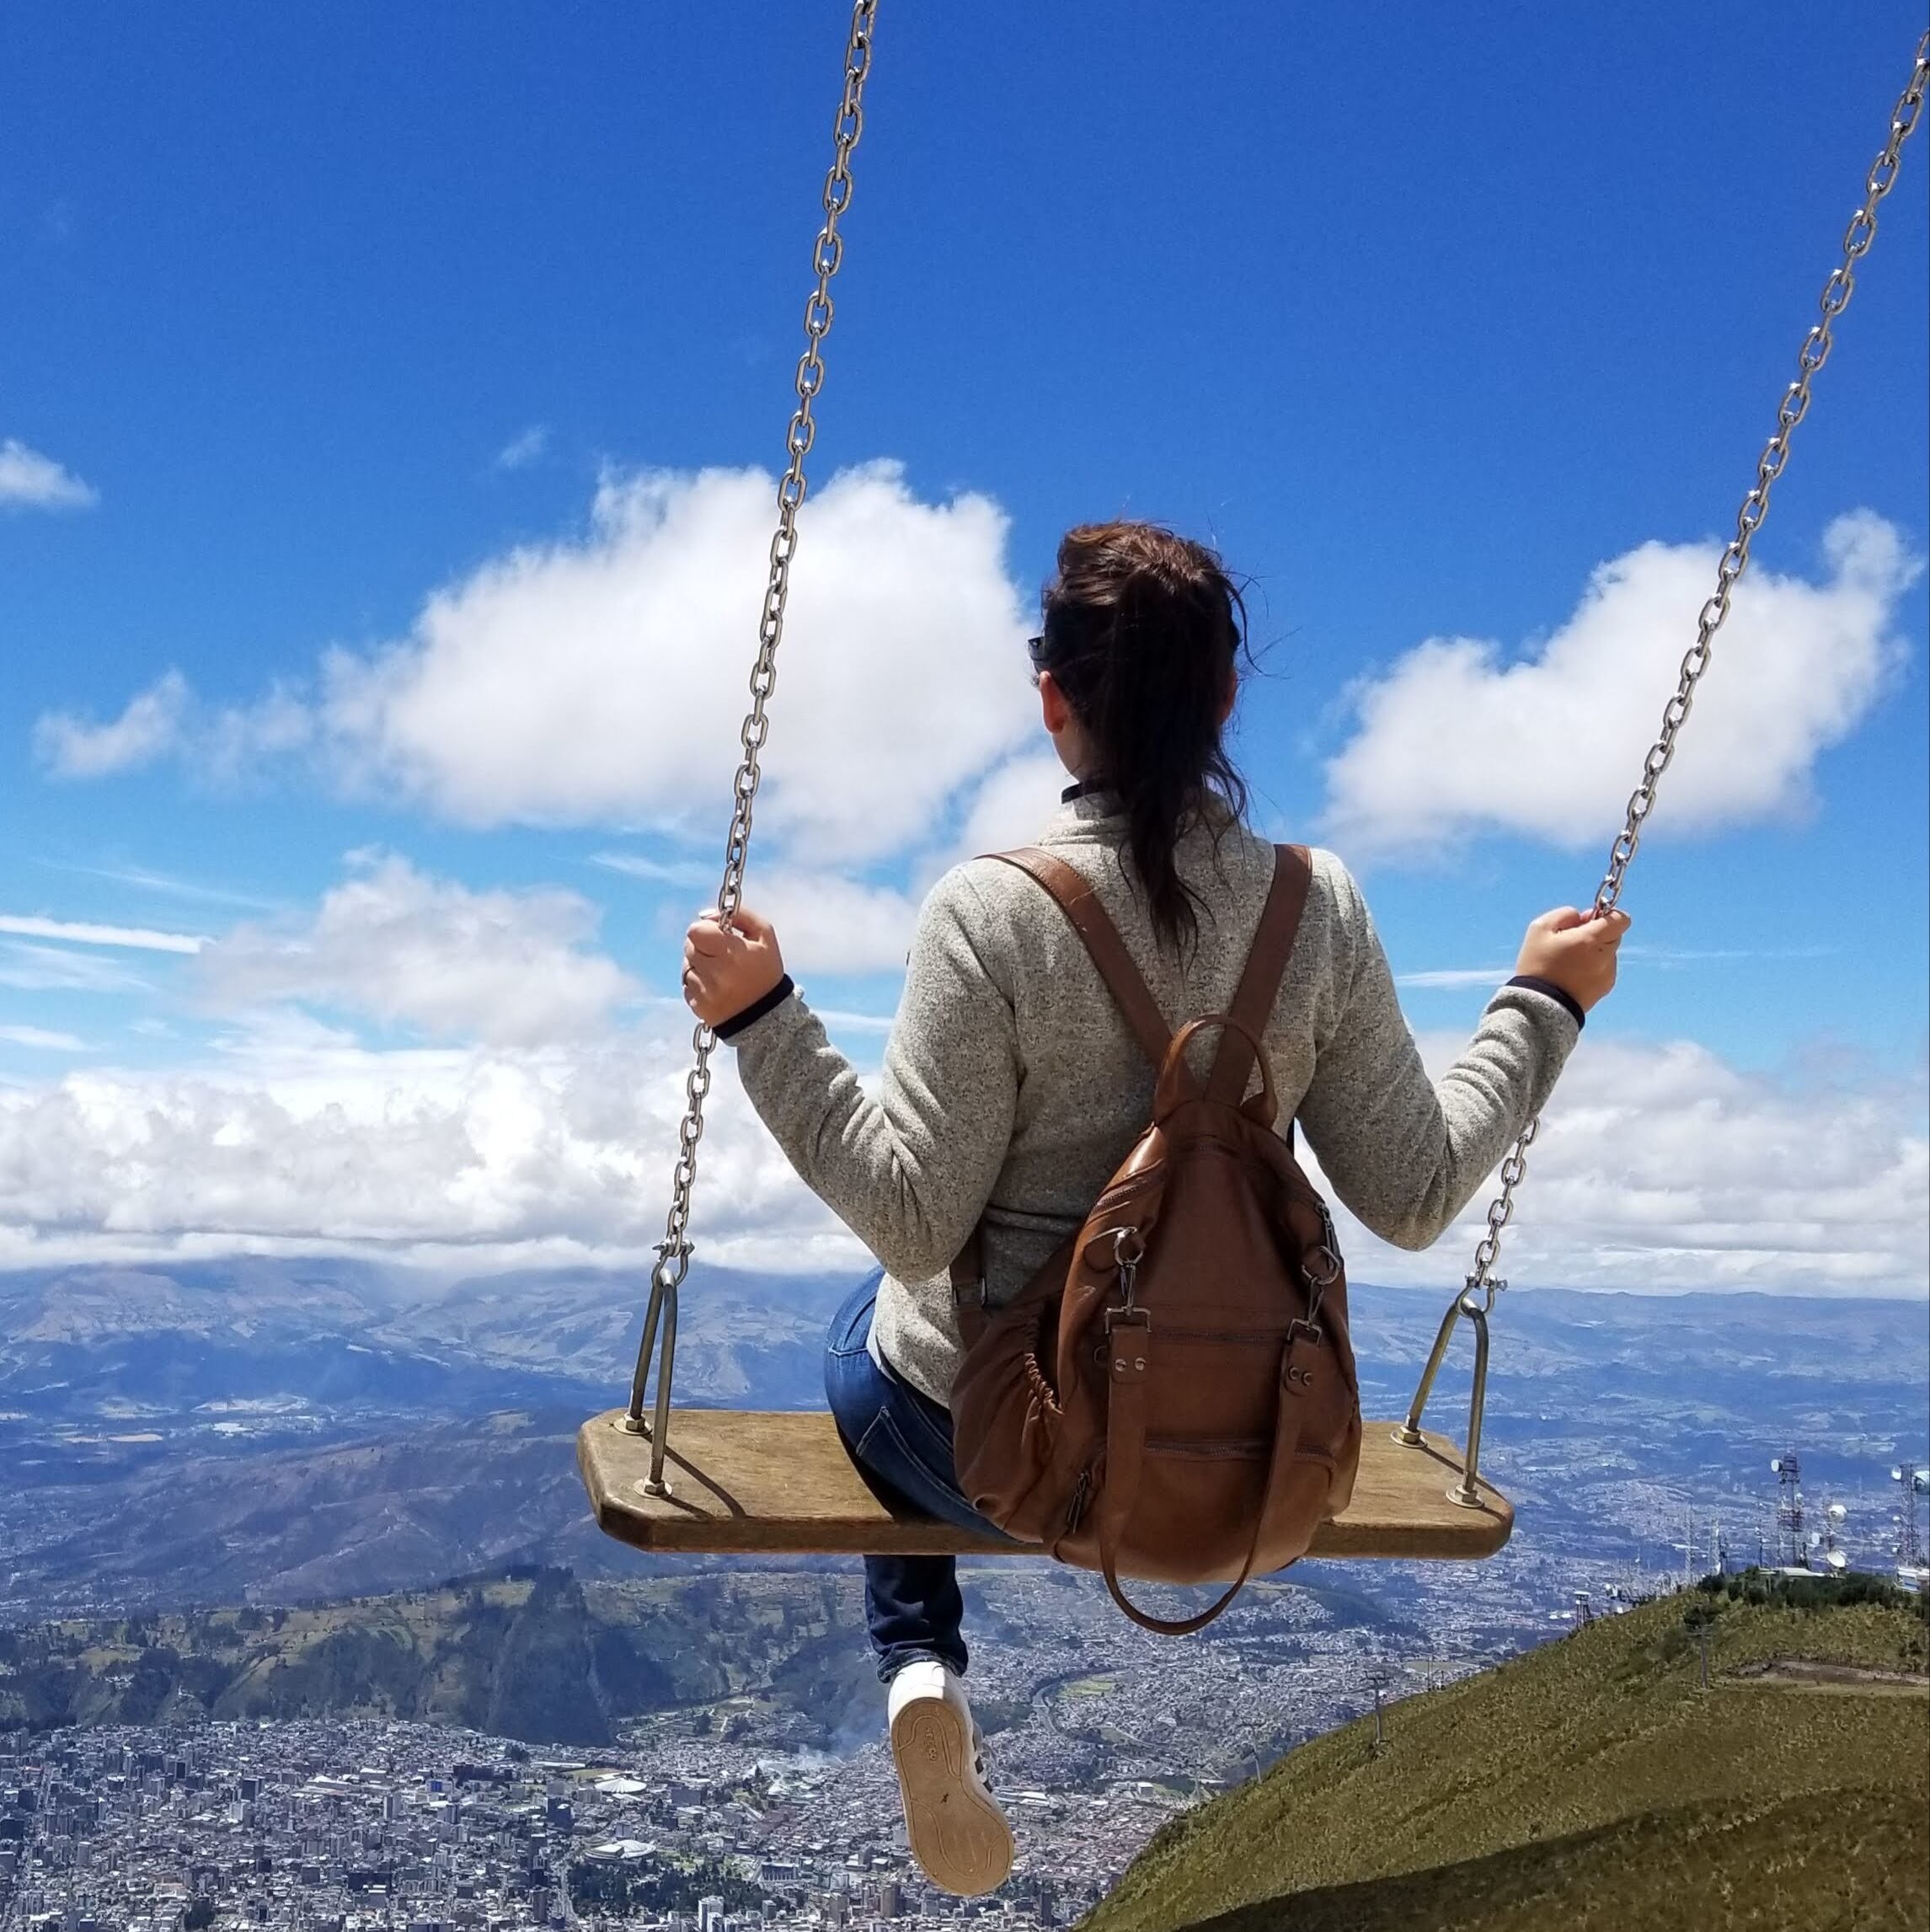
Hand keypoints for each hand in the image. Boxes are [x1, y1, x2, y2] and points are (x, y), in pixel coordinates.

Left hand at [683, 906, 785, 1027]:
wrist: (766, 1014)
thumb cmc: (765, 970)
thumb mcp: (764, 935)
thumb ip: (740, 915)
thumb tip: (706, 915)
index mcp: (733, 953)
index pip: (696, 930)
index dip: (705, 928)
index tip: (717, 934)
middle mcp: (717, 973)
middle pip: (689, 946)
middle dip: (702, 945)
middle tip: (720, 953)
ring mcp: (706, 992)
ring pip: (686, 966)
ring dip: (699, 965)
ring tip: (720, 972)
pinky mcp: (698, 1006)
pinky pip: (687, 986)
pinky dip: (698, 983)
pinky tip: (716, 987)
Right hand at [1515, 906, 1630, 1013]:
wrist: (1539, 1007)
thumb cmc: (1537, 965)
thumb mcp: (1540, 929)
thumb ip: (1564, 914)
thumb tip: (1580, 915)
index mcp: (1591, 939)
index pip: (1620, 919)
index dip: (1607, 914)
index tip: (1588, 919)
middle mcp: (1605, 957)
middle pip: (1614, 934)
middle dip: (1597, 932)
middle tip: (1572, 939)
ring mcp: (1607, 974)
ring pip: (1608, 952)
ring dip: (1594, 950)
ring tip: (1568, 961)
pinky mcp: (1604, 989)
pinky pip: (1604, 969)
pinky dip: (1592, 967)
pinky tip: (1571, 974)